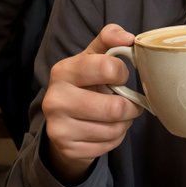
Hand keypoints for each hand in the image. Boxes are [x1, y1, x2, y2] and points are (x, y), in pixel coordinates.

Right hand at [43, 23, 142, 181]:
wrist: (63, 121)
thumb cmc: (85, 82)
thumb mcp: (93, 56)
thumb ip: (110, 38)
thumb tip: (128, 38)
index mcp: (63, 71)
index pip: (107, 67)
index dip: (122, 73)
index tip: (121, 76)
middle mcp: (55, 99)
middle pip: (114, 108)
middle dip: (130, 107)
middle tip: (129, 103)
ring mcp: (58, 127)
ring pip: (114, 129)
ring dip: (124, 123)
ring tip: (116, 116)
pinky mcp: (68, 149)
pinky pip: (108, 146)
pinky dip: (115, 139)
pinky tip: (106, 129)